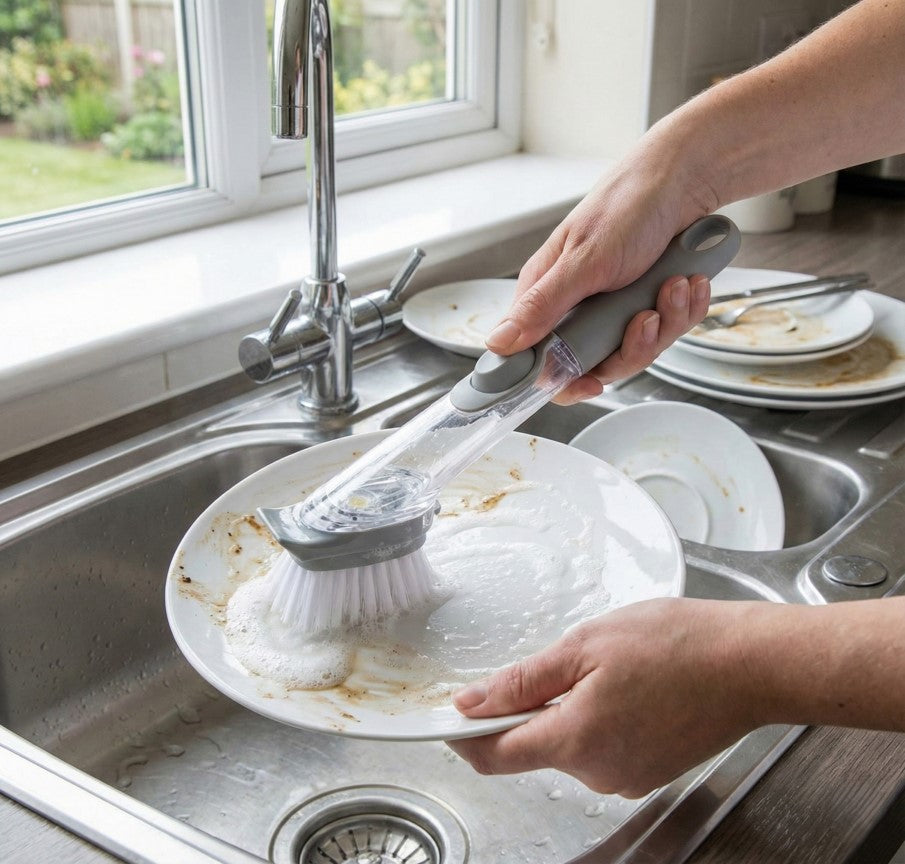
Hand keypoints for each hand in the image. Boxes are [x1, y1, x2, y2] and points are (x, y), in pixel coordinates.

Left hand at [447, 598, 766, 797]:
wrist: (750, 664)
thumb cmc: (676, 644)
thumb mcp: (585, 645)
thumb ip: (523, 681)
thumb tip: (471, 703)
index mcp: (576, 741)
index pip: (495, 756)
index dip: (466, 734)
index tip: (453, 714)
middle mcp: (599, 772)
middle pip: (534, 746)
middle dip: (531, 707)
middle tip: (564, 660)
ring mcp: (627, 776)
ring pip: (570, 745)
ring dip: (570, 709)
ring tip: (610, 669)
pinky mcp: (649, 772)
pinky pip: (602, 748)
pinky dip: (599, 719)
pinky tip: (630, 687)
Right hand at [486, 159, 714, 403]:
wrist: (686, 179)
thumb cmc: (628, 205)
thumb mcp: (582, 261)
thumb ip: (542, 306)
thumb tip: (499, 344)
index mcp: (547, 296)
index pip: (537, 360)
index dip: (561, 380)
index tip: (589, 382)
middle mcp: (578, 308)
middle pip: (596, 365)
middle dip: (631, 346)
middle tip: (646, 316)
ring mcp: (615, 310)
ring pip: (636, 350)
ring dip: (666, 321)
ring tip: (675, 284)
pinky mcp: (648, 305)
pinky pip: (668, 331)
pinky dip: (684, 309)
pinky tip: (688, 281)